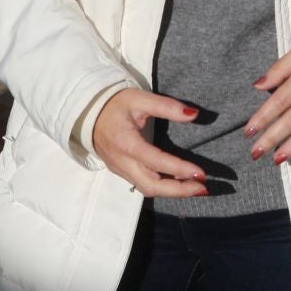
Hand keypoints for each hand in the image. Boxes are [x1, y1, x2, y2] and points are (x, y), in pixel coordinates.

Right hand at [89, 88, 208, 197]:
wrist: (87, 112)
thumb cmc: (114, 103)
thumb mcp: (140, 99)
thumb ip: (167, 106)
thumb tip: (194, 114)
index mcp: (127, 143)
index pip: (157, 162)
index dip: (180, 170)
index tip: (201, 173)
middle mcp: (122, 162)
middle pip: (152, 186)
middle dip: (179, 191)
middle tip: (203, 188)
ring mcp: (119, 169)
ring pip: (147, 189)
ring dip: (172, 192)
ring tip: (195, 188)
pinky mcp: (120, 171)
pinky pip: (142, 184)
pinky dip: (161, 187)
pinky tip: (177, 183)